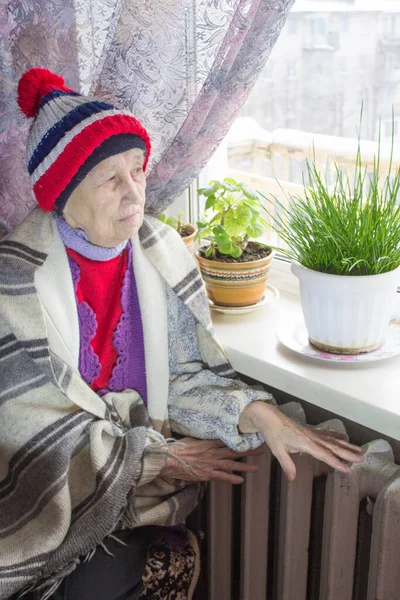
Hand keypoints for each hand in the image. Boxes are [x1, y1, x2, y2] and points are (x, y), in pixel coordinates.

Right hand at [159, 437, 263, 483]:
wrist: (171, 459)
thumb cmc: (180, 448)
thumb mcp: (193, 439)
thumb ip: (205, 440)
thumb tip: (212, 437)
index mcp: (210, 442)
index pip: (228, 440)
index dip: (241, 440)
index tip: (251, 438)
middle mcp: (213, 452)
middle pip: (234, 451)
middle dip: (248, 451)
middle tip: (261, 450)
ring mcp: (211, 463)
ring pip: (231, 464)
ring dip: (245, 466)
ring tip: (256, 468)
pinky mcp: (207, 474)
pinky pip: (222, 476)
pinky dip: (231, 478)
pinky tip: (241, 480)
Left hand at [239, 401, 363, 481]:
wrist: (269, 417)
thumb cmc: (273, 433)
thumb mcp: (277, 450)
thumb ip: (287, 464)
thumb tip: (292, 479)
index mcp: (305, 442)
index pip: (323, 454)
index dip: (335, 462)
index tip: (347, 469)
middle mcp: (311, 437)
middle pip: (333, 447)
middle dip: (347, 453)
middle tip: (361, 459)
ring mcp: (312, 433)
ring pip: (332, 440)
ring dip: (346, 446)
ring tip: (359, 450)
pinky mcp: (310, 432)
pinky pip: (326, 435)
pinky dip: (336, 437)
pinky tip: (344, 438)